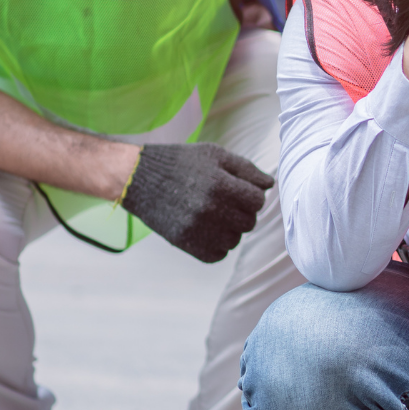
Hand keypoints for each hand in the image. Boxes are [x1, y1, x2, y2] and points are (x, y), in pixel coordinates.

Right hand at [121, 143, 273, 262]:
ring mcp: (196, 228)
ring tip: (215, 215)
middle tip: (226, 202)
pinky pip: (218, 255)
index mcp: (219, 184)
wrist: (138, 177)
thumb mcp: (215, 155)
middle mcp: (209, 208)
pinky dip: (217, 245)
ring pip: (235, 240)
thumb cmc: (181, 162)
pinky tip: (207, 229)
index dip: (252, 195)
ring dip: (230, 229)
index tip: (240, 191)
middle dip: (242, 212)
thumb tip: (270, 184)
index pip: (257, 200)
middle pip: (249, 222)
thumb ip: (246, 169)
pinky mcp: (184, 242)